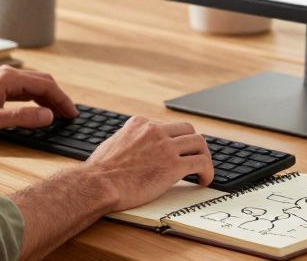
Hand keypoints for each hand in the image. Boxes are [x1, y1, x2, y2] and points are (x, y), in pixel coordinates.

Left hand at [0, 65, 78, 138]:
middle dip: (58, 97)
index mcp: (8, 79)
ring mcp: (1, 79)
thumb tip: (48, 116)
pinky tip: (39, 109)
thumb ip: (22, 118)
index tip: (72, 113)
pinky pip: (24, 90)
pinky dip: (36, 98)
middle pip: (42, 82)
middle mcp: (7, 74)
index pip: (45, 85)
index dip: (62, 100)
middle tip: (70, 115)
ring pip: (33, 85)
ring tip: (58, 114)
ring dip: (48, 98)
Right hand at [81, 116, 212, 210]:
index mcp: (139, 123)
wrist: (99, 183)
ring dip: (204, 156)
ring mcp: (165, 147)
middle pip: (187, 130)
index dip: (174, 140)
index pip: (167, 126)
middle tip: (194, 158)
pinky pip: (201, 163)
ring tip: (203, 170)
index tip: (176, 151)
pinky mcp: (173, 166)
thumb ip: (127, 139)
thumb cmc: (100, 170)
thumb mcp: (113, 142)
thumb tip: (131, 145)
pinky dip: (208, 171)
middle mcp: (154, 130)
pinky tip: (204, 180)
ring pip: (199, 143)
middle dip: (193, 144)